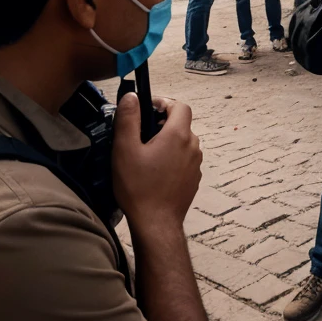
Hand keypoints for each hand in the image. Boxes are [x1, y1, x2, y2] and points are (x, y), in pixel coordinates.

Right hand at [112, 94, 201, 230]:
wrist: (156, 223)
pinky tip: (155, 172)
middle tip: (140, 135)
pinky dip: (172, 158)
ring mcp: (196, 164)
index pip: (180, 106)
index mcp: (178, 135)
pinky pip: (185, 159)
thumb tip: (131, 97)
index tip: (147, 110)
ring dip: (167, 142)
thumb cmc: (139, 188)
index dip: (164, 103)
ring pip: (183, 142)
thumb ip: (128, 119)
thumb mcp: (125, 149)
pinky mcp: (194, 178)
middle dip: (162, 124)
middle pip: (181, 124)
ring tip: (145, 155)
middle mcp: (193, 147)